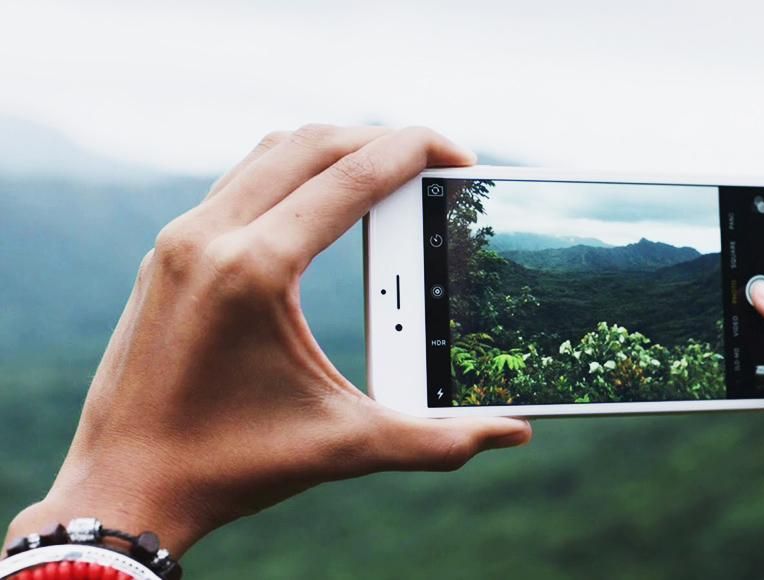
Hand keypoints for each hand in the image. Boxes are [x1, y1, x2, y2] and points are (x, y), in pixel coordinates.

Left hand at [4, 125, 531, 555]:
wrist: (122, 487)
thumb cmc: (230, 468)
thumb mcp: (345, 446)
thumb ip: (437, 439)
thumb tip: (513, 433)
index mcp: (253, 269)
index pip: (350, 178)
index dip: (414, 153)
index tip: (458, 155)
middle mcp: (208, 237)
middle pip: (311, 144)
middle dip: (382, 140)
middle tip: (437, 160)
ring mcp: (180, 240)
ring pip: (270, 153)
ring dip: (335, 148)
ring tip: (388, 169)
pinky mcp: (166, 254)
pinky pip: (240, 182)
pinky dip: (292, 172)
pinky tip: (324, 201)